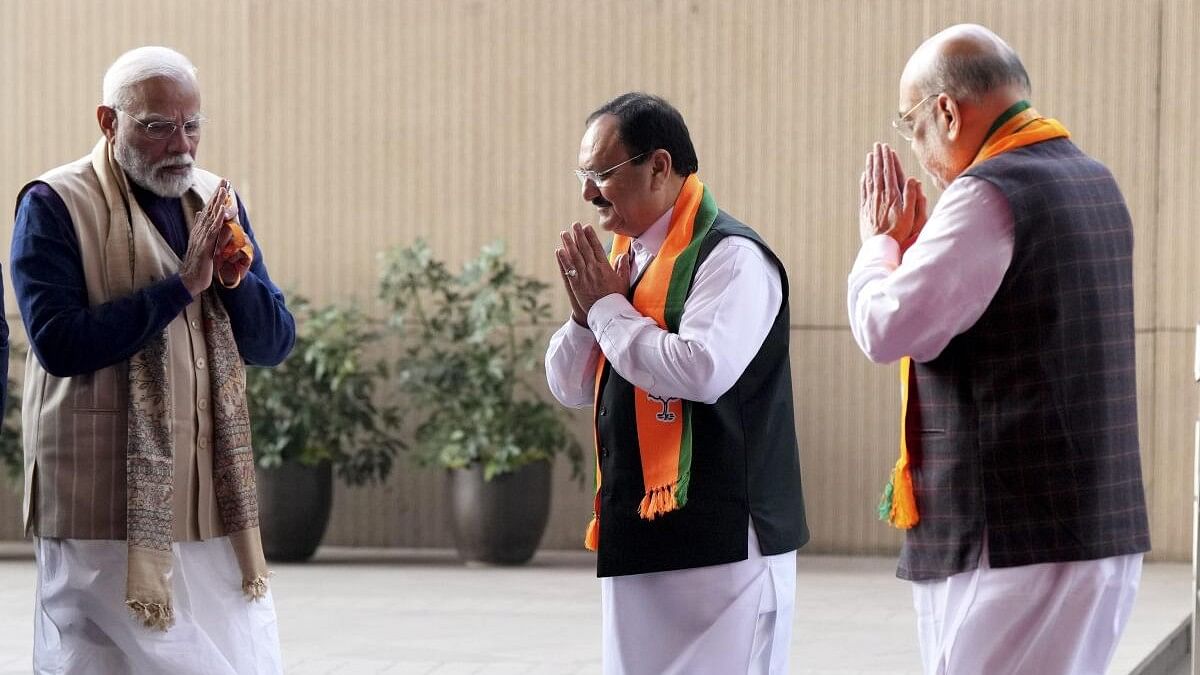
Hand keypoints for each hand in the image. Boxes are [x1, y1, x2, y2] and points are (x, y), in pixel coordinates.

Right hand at [179, 179, 234, 296]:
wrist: (189, 278)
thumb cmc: (196, 261)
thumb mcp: (199, 241)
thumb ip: (200, 226)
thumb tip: (200, 213)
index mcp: (201, 228)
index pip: (210, 209)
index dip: (217, 196)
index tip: (223, 183)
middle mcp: (201, 230)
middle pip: (211, 208)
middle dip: (218, 194)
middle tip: (225, 179)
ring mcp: (203, 237)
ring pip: (212, 217)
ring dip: (218, 203)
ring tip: (225, 190)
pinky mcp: (206, 246)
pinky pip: (213, 231)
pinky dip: (218, 220)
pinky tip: (223, 210)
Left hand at [556, 222, 630, 321]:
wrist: (607, 313)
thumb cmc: (617, 298)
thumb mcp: (623, 281)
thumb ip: (622, 267)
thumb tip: (623, 254)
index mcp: (605, 267)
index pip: (596, 248)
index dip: (591, 236)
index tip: (586, 227)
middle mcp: (593, 270)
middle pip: (584, 249)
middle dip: (579, 235)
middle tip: (574, 225)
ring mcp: (584, 277)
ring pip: (575, 257)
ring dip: (569, 244)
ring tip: (564, 234)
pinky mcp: (576, 285)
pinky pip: (568, 270)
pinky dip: (563, 260)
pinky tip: (559, 251)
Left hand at [859, 143, 926, 247]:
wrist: (880, 246)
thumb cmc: (899, 232)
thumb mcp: (911, 215)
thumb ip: (912, 196)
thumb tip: (913, 179)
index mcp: (892, 196)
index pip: (890, 172)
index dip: (888, 159)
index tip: (887, 148)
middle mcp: (880, 197)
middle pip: (878, 173)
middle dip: (879, 158)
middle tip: (878, 145)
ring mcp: (871, 203)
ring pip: (870, 180)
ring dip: (870, 166)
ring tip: (870, 155)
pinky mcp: (865, 210)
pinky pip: (864, 191)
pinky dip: (864, 180)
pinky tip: (864, 174)